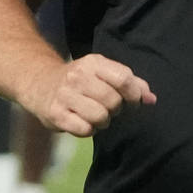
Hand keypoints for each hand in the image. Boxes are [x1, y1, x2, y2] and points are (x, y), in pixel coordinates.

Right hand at [25, 54, 156, 136]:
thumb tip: (152, 99)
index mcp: (94, 62)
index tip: (133, 101)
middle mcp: (78, 76)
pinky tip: (82, 121)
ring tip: (96, 115)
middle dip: (116, 109)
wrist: (41, 84)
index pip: (124, 79)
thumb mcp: (105, 73)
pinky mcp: (55, 114)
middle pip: (113, 101)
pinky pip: (84, 130)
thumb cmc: (83, 81)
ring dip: (103, 121)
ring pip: (100, 117)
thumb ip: (132, 84)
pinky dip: (88, 130)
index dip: (134, 95)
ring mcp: (65, 95)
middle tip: (108, 108)